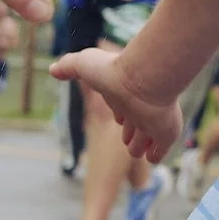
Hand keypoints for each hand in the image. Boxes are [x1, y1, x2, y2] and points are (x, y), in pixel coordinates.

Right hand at [55, 38, 185, 167]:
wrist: (143, 79)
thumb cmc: (114, 70)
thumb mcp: (83, 64)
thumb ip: (69, 65)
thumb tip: (52, 69)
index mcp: (123, 96)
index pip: (122, 110)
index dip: (119, 114)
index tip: (119, 114)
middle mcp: (138, 110)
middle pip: (133, 127)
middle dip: (130, 133)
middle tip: (128, 134)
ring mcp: (153, 123)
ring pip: (143, 142)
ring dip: (138, 146)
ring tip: (135, 147)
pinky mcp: (165, 135)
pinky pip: (158, 153)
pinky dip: (153, 155)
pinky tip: (150, 154)